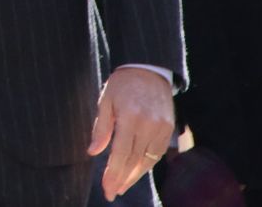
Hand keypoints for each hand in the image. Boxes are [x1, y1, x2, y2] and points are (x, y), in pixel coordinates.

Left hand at [87, 66, 175, 202]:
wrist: (149, 69)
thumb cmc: (122, 84)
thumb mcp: (106, 100)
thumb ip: (101, 128)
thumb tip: (93, 152)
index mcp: (130, 117)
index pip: (121, 154)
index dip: (113, 174)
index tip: (107, 189)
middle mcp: (148, 125)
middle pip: (134, 161)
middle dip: (122, 179)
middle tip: (112, 192)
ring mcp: (161, 127)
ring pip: (147, 160)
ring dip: (134, 176)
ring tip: (121, 185)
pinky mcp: (168, 128)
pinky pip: (156, 153)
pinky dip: (146, 164)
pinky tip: (135, 171)